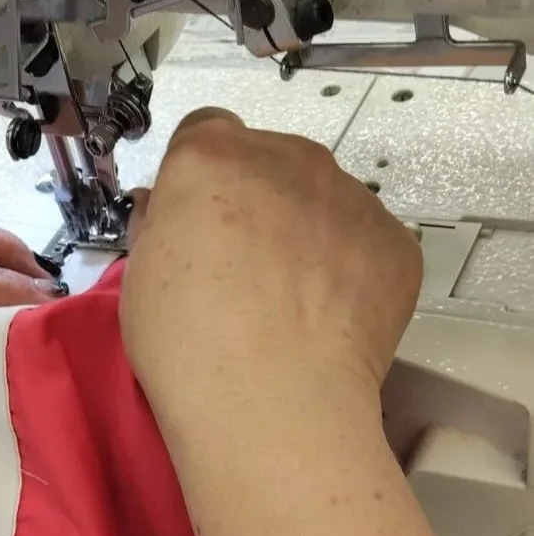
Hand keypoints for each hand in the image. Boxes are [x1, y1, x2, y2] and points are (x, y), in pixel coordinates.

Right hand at [120, 108, 422, 423]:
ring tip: (291, 304)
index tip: (198, 221)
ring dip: (307, 232)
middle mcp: (287, 156)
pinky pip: (367, 241)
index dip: (200, 178)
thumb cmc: (188, 344)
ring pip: (323, 199)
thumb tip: (171, 209)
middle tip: (244, 272)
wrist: (273, 403)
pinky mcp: (396, 241)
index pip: (206, 132)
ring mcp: (351, 195)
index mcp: (212, 155)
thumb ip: (161, 223)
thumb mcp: (140, 275)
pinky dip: (351, 270)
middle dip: (257, 202)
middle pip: (269, 161)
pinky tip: (329, 320)